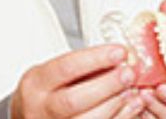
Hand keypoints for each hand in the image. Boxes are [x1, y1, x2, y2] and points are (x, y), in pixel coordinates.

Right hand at [11, 44, 144, 118]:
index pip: (65, 68)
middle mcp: (42, 108)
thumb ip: (81, 67)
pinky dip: (121, 117)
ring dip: (116, 104)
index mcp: (35, 83)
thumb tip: (119, 59)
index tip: (119, 52)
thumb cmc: (46, 92)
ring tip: (133, 89)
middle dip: (107, 85)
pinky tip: (132, 105)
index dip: (95, 59)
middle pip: (74, 100)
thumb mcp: (52, 73)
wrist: (32, 117)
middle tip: (129, 73)